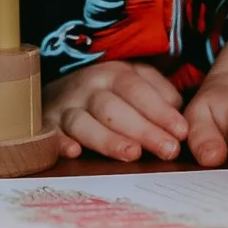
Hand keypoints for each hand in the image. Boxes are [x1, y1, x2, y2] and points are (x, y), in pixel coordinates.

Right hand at [43, 61, 189, 161]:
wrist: (61, 88)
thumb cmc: (110, 90)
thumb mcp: (137, 80)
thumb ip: (161, 95)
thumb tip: (179, 119)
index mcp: (113, 74)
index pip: (137, 91)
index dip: (160, 111)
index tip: (181, 132)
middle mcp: (87, 88)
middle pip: (114, 109)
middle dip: (143, 130)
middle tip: (167, 150)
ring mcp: (65, 107)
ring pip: (84, 122)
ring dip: (108, 139)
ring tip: (132, 154)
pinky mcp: (47, 125)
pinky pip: (50, 134)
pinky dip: (59, 142)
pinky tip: (74, 151)